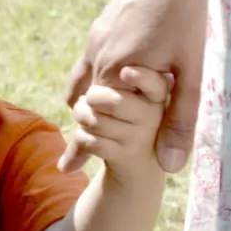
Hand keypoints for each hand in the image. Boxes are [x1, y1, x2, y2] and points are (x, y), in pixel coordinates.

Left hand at [60, 65, 172, 179]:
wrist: (139, 159)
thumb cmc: (125, 114)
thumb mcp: (124, 92)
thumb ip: (109, 81)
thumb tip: (73, 96)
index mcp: (157, 92)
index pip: (154, 83)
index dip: (141, 78)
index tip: (126, 72)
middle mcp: (155, 114)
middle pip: (112, 102)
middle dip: (90, 99)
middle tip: (89, 100)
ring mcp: (143, 135)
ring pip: (97, 121)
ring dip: (82, 118)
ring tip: (87, 117)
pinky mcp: (127, 155)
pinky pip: (91, 142)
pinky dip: (81, 138)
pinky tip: (88, 137)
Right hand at [65, 0, 210, 172]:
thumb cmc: (188, 16)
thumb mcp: (191, 72)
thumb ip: (180, 119)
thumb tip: (171, 164)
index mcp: (116, 73)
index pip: (93, 123)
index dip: (83, 147)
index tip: (70, 170)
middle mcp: (98, 58)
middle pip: (82, 106)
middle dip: (79, 132)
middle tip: (71, 159)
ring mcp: (96, 39)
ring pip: (80, 83)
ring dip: (83, 105)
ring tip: (85, 123)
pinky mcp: (100, 26)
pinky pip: (86, 62)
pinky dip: (89, 80)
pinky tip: (103, 82)